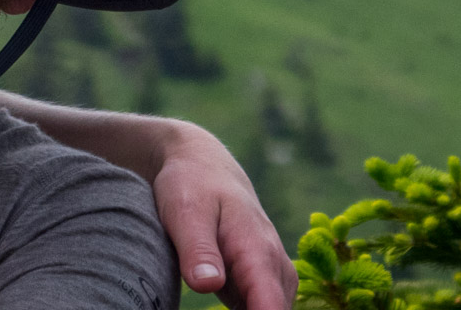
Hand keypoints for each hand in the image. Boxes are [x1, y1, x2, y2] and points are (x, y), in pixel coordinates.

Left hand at [149, 124, 297, 309]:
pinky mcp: (260, 282)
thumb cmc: (192, 184)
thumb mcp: (186, 212)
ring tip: (215, 297)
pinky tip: (220, 304)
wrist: (202, 165)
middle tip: (214, 300)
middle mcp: (275, 267)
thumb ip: (198, 250)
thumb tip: (208, 286)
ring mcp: (271, 275)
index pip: (271, 308)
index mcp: (258, 251)